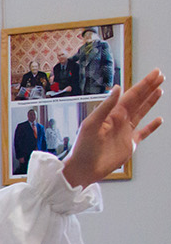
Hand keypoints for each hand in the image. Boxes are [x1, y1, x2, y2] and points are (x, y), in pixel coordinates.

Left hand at [62, 70, 164, 186]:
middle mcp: (119, 121)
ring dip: (150, 102)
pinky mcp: (129, 145)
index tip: (155, 73)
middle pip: (138, 101)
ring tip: (159, 90)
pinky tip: (159, 120)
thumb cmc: (83, 148)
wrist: (83, 169)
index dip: (144, 84)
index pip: (131, 95)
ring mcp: (125, 132)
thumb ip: (106, 106)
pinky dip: (152, 127)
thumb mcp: (92, 124)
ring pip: (141, 113)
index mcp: (111, 114)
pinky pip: (143, 133)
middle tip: (160, 75)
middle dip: (149, 88)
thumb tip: (118, 88)